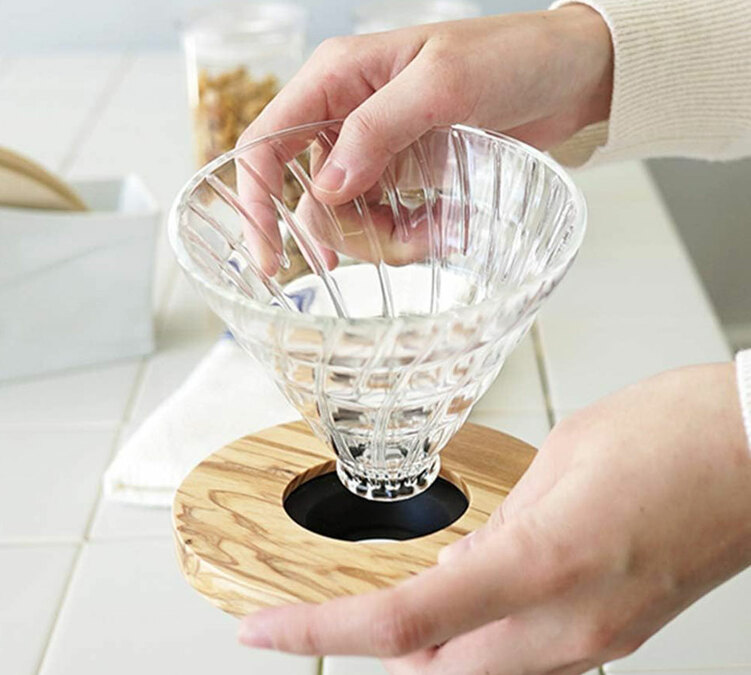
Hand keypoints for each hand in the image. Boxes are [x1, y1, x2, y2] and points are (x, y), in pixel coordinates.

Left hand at [238, 363, 750, 673]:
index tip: (264, 629)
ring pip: (482, 674)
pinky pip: (528, 658)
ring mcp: (599, 642)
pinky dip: (482, 636)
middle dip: (378, 647)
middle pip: (436, 671)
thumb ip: (503, 523)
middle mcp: (570, 625)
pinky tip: (474, 590)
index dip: (319, 633)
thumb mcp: (561, 456)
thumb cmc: (674, 431)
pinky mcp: (619, 636)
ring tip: (401, 594)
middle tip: (331, 609)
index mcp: (544, 564)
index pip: (404, 623)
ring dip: (431, 646)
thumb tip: (463, 569)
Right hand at [240, 6, 612, 205]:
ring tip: (433, 233)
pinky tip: (437, 230)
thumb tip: (325, 188)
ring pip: (346, 219)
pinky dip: (405, 238)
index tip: (270, 258)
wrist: (567, 77)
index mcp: (336, 79)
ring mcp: (374, 150)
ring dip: (383, 240)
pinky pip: (382, 222)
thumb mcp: (442, 86)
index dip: (256, 202)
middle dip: (348, 233)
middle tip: (402, 241)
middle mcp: (345, 116)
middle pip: (308, 197)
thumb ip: (377, 130)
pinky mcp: (402, 175)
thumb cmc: (511, 58)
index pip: (265, 143)